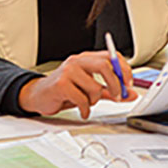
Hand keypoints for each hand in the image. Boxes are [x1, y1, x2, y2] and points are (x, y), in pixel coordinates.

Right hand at [18, 51, 136, 118]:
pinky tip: (82, 110)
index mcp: (86, 58)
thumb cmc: (64, 91)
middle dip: (115, 84)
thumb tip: (130, 94)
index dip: (124, 69)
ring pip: (94, 87)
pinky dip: (85, 109)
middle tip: (118, 95)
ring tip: (86, 102)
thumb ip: (110, 91)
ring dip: (94, 100)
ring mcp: (68, 71)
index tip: (128, 84)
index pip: (111, 56)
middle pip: (105, 65)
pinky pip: (82, 99)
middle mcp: (77, 61)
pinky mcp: (61, 84)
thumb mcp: (90, 90)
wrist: (38, 96)